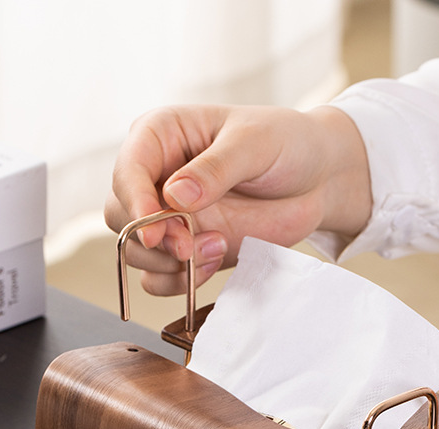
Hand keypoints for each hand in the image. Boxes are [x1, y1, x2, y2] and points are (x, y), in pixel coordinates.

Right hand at [104, 104, 371, 295]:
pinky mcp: (186, 249)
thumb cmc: (286, 145)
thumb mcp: (255, 144)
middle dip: (151, 239)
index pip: (128, 169)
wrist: (317, 180)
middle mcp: (156, 177)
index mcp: (161, 135)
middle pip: (121, 216)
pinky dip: (178, 281)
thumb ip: (215, 168)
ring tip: (216, 248)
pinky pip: (160, 277)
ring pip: (135, 252)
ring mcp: (169, 217)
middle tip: (188, 246)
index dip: (134, 201)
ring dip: (168, 263)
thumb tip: (176, 195)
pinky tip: (213, 263)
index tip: (154, 229)